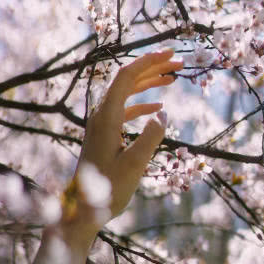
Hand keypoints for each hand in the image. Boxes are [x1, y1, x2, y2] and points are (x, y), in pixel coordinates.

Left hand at [75, 48, 180, 221]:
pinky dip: (142, 103)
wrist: (84, 209)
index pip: (127, 77)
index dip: (149, 61)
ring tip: (172, 79)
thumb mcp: (135, 165)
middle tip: (179, 64)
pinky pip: (124, 109)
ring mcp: (102, 124)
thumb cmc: (107, 189)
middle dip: (152, 68)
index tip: (171, 54)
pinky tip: (158, 107)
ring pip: (126, 93)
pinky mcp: (105, 135)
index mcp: (107, 117)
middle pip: (127, 80)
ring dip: (149, 83)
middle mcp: (101, 115)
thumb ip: (151, 137)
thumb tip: (163, 114)